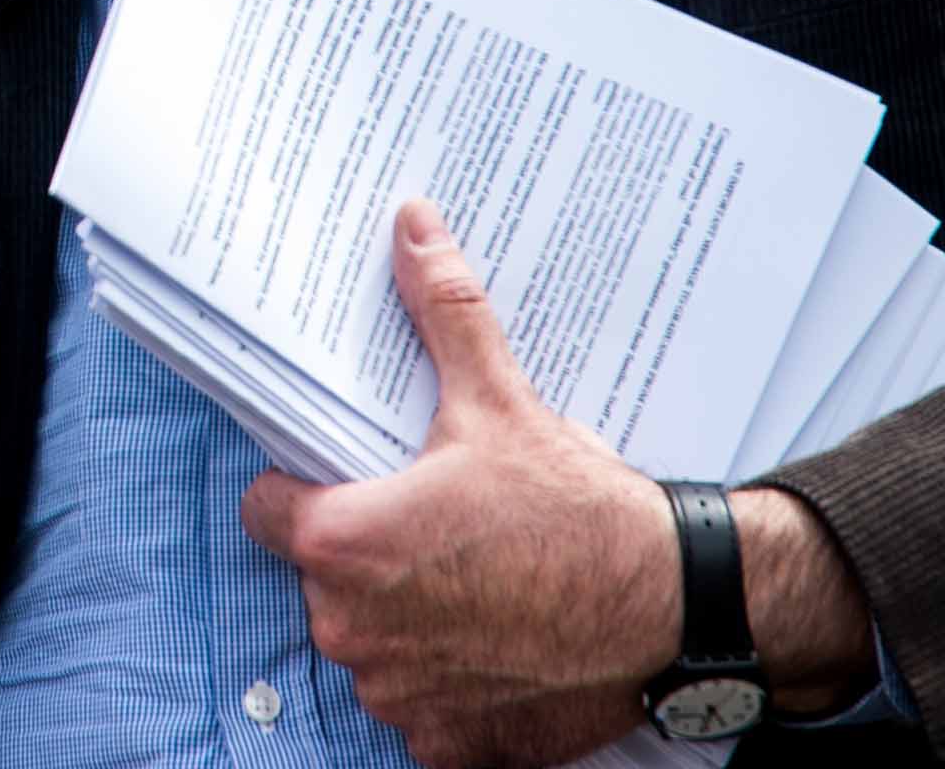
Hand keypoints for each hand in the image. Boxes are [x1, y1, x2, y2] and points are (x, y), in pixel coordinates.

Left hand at [239, 202, 666, 768]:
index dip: (298, 489)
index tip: (339, 478)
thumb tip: (412, 228)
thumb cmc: (580, 514)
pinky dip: (451, 680)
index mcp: (345, 544)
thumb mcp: (500, 402)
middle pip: (320, 579)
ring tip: (475, 578)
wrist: (677, 609)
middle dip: (365, 553)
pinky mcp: (450, 742)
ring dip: (407, 618)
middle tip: (433, 524)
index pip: (266, 511)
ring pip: (371, 643)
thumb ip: (443, 313)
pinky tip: (498, 640)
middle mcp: (352, 629)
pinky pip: (422, 706)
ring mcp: (399, 694)